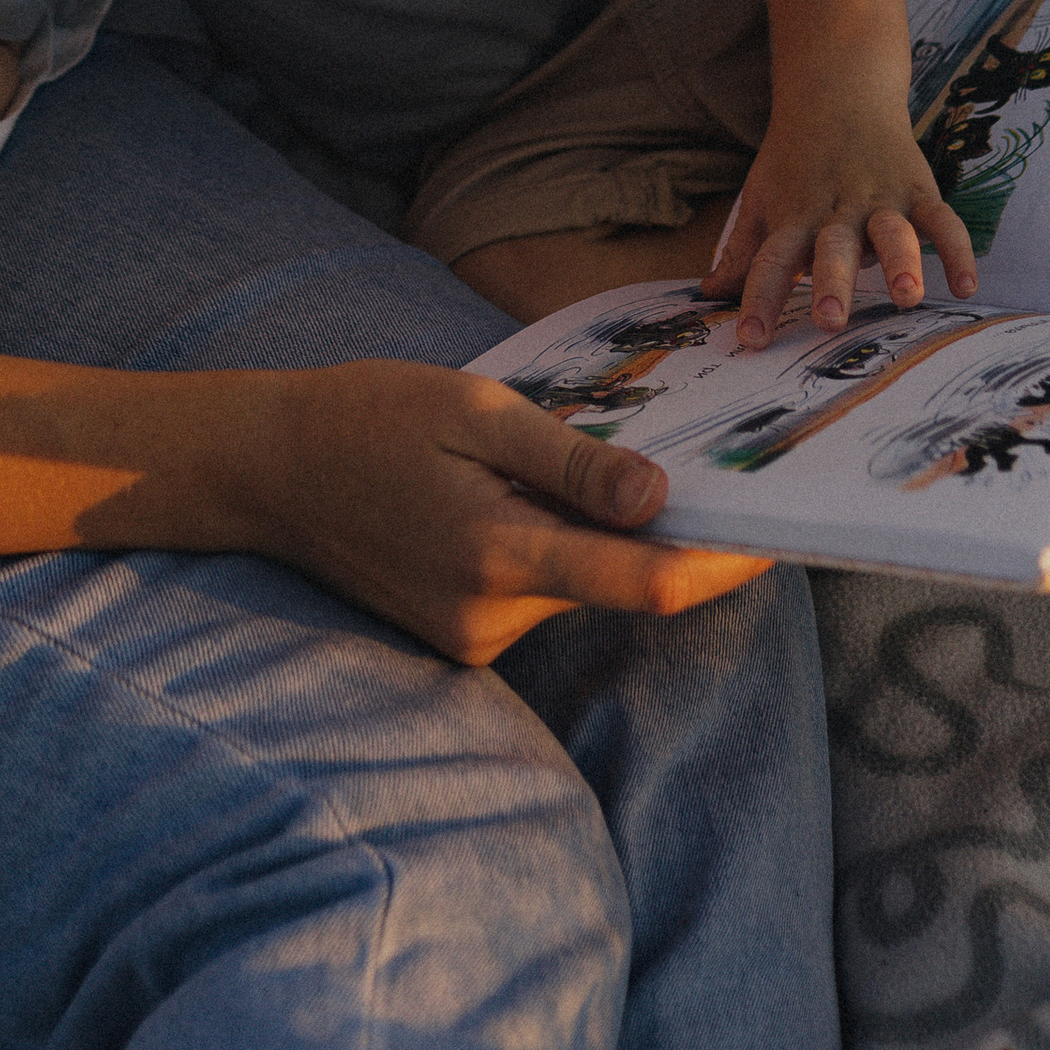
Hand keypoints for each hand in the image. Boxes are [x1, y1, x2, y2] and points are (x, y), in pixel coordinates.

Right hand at [239, 361, 770, 664]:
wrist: (270, 468)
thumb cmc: (371, 418)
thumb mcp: (475, 411)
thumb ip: (571, 463)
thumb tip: (662, 501)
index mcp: (501, 554)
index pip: (649, 582)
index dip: (726, 561)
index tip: (779, 530)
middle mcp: (491, 616)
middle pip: (619, 583)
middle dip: (662, 534)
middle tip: (697, 465)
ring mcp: (472, 637)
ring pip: (577, 586)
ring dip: (595, 536)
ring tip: (551, 461)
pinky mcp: (458, 638)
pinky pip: (537, 592)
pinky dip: (551, 548)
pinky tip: (507, 493)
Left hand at [704, 91, 978, 342]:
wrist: (838, 90)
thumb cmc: (795, 158)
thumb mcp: (761, 198)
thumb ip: (742, 251)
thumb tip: (708, 294)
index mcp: (794, 217)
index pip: (771, 261)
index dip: (760, 299)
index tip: (751, 340)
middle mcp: (837, 211)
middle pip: (832, 249)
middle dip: (832, 284)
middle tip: (829, 321)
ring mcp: (881, 200)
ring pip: (891, 233)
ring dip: (899, 263)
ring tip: (907, 297)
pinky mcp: (918, 190)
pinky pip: (942, 221)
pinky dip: (956, 250)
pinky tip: (966, 285)